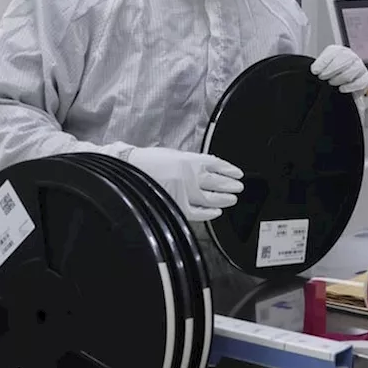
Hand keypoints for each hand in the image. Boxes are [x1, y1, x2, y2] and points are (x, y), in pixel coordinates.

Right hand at [128, 148, 243, 221]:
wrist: (128, 171)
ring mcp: (185, 191)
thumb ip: (191, 161)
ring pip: (211, 197)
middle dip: (230, 184)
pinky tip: (217, 212)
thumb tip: (208, 167)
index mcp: (189, 159)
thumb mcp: (173, 154)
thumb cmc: (148, 161)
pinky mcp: (177, 205)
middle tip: (239, 186)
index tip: (237, 172)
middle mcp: (190, 175)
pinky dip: (209, 213)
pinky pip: (198, 212)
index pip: (216, 164)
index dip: (229, 169)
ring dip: (224, 197)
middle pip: (217, 181)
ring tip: (233, 198)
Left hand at [311, 45, 367, 93]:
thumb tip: (314, 71)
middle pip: (343, 59)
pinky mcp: (365, 78)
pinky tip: (342, 88)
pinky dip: (349, 86)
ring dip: (339, 79)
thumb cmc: (331, 77)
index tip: (315, 71)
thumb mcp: (322, 69)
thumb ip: (318, 68)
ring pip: (350, 71)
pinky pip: (360, 82)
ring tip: (332, 82)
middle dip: (329, 70)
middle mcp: (350, 56)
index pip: (332, 52)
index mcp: (338, 51)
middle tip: (322, 77)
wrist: (341, 86)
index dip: (323, 62)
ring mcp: (359, 67)